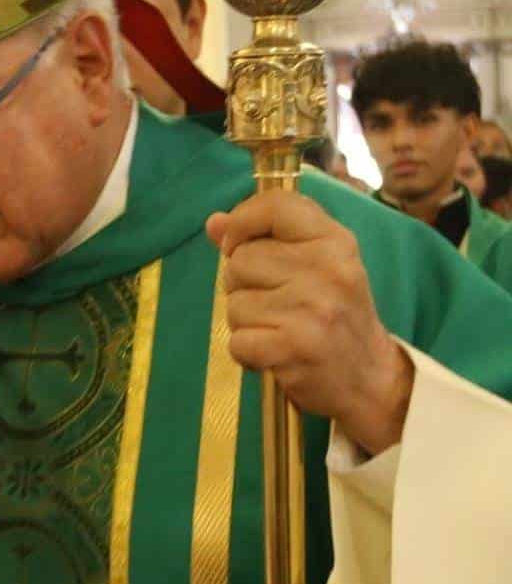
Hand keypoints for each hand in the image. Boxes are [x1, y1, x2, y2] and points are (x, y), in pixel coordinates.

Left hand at [206, 192, 414, 455]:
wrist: (370, 377)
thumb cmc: (332, 313)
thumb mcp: (313, 265)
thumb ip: (263, 238)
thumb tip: (213, 223)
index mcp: (334, 240)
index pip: (274, 205)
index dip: (242, 221)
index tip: (237, 245)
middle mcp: (329, 269)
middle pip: (240, 260)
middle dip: (242, 284)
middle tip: (275, 303)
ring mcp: (315, 308)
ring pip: (234, 303)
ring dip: (245, 321)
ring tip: (278, 328)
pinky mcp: (297, 347)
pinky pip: (237, 341)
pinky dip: (246, 352)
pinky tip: (274, 353)